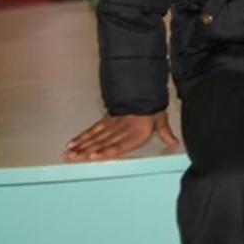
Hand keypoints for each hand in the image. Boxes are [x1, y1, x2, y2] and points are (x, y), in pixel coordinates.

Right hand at [63, 111, 178, 161]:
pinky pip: (92, 129)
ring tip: (69, 153)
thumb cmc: (152, 106)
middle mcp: (121, 129)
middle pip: (101, 141)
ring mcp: (112, 124)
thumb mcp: (160, 118)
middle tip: (72, 157)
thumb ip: (165, 132)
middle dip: (86, 150)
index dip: (105, 151)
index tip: (93, 156)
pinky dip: (82, 136)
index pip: (118, 144)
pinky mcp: (106, 119)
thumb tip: (174, 142)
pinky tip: (72, 142)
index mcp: (135, 132)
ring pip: (94, 136)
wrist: (143, 86)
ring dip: (81, 145)